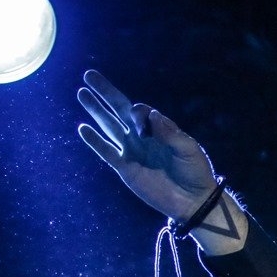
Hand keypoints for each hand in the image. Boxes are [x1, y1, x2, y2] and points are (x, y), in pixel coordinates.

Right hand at [77, 70, 218, 219]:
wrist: (193, 201)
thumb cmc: (195, 172)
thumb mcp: (189, 149)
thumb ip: (171, 133)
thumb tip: (152, 115)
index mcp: (159, 129)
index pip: (141, 111)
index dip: (139, 112)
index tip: (145, 122)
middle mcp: (142, 137)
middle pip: (119, 110)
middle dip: (105, 93)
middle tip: (89, 75)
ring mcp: (132, 151)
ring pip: (109, 127)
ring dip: (95, 111)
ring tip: (81, 93)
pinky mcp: (126, 169)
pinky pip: (107, 152)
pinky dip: (95, 141)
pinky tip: (83, 128)